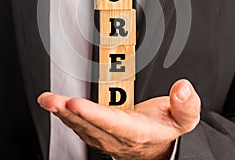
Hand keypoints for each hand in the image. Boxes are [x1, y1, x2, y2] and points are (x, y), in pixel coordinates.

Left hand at [38, 79, 200, 159]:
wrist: (159, 147)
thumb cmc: (166, 128)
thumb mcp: (184, 119)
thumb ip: (185, 104)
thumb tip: (182, 87)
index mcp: (137, 132)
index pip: (112, 123)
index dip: (93, 114)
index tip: (76, 103)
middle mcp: (117, 137)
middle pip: (90, 125)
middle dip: (68, 112)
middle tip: (51, 99)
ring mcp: (106, 137)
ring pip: (81, 127)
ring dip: (62, 114)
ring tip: (48, 100)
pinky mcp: (99, 133)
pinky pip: (81, 126)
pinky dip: (67, 116)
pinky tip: (57, 106)